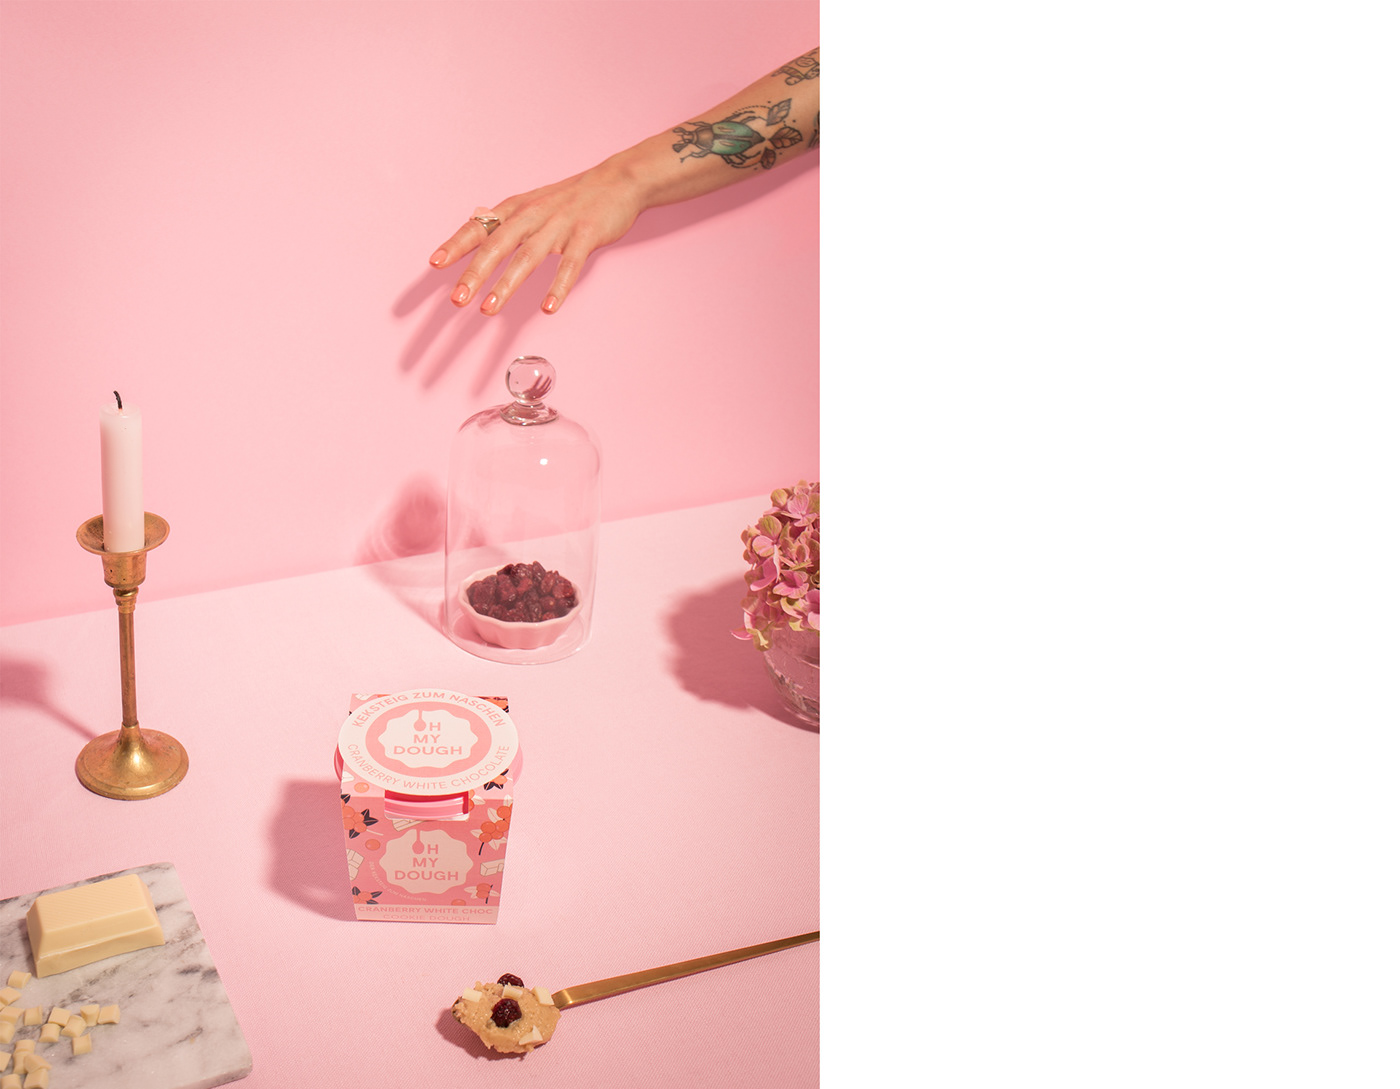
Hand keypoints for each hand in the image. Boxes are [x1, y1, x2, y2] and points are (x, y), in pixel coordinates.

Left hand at [428, 162, 646, 315]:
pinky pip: (570, 266)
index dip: (456, 245)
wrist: (618, 181)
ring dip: (506, 285)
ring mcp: (559, 226)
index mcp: (516, 208)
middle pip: (497, 246)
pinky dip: (558, 287)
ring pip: (527, 258)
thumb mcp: (533, 202)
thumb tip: (476, 222)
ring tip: (488, 309)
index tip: (435, 263)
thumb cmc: (572, 198)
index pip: (480, 227)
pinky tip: (548, 308)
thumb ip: (506, 218)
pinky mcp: (586, 236)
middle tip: (457, 299)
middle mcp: (532, 215)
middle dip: (474, 273)